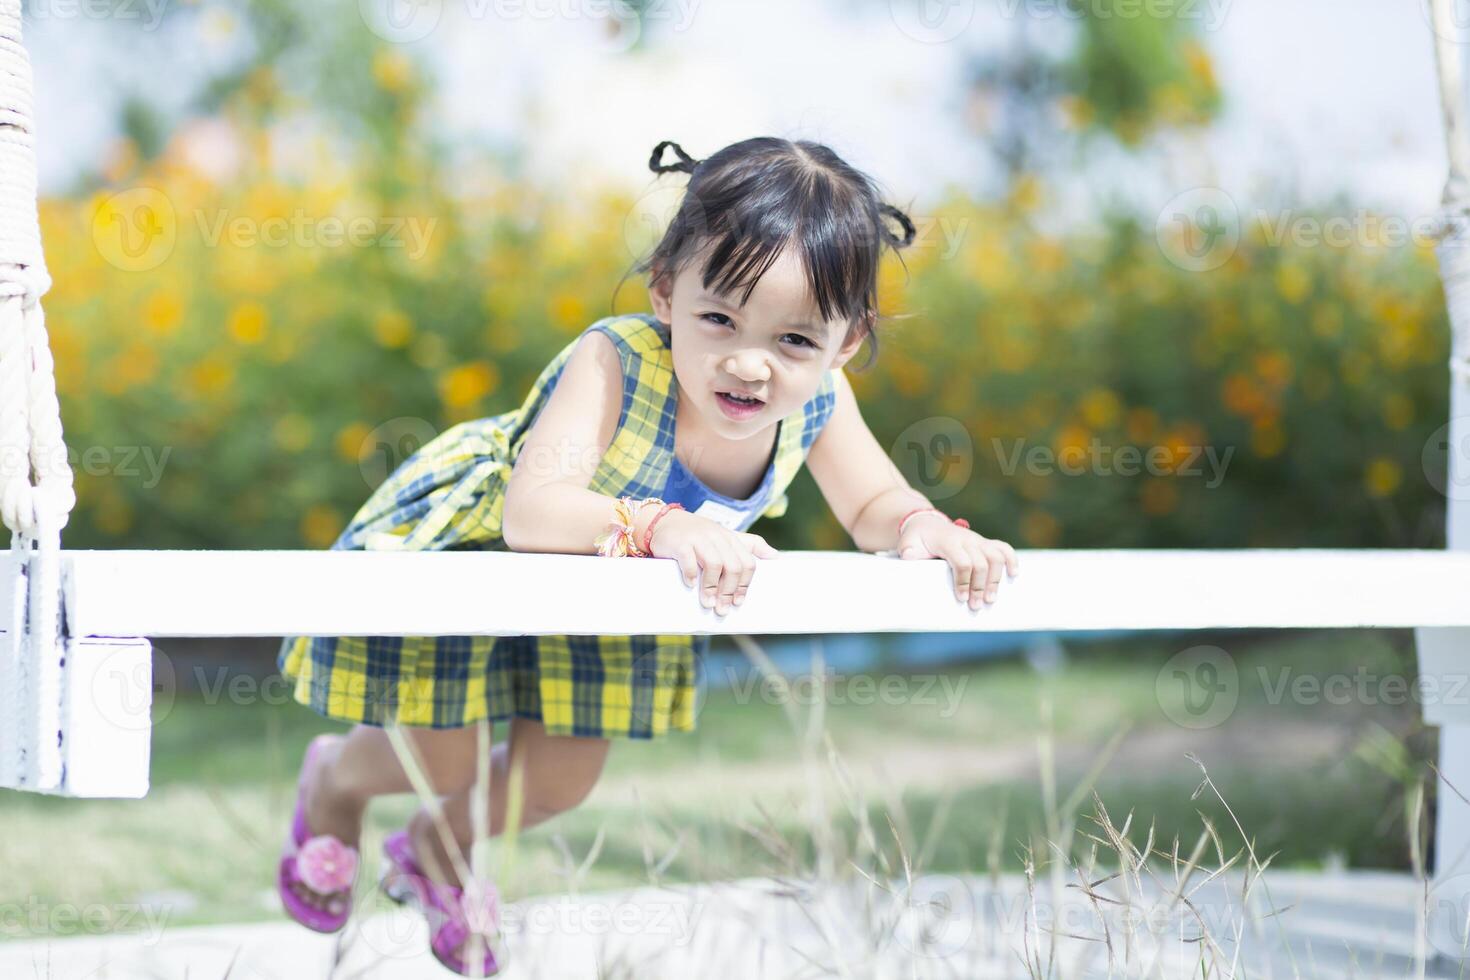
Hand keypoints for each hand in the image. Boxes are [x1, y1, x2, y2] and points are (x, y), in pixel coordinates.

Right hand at [645, 510, 778, 614]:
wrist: (665, 522)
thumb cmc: (698, 534)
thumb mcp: (726, 536)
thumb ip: (750, 545)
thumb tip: (776, 557)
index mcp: (730, 538)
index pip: (747, 562)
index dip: (744, 585)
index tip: (738, 602)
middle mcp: (717, 536)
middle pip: (733, 566)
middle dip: (729, 591)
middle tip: (722, 609)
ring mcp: (698, 538)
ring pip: (714, 564)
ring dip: (711, 588)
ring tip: (707, 603)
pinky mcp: (680, 542)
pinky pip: (689, 560)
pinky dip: (691, 575)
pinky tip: (690, 585)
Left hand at [897, 513, 1019, 609]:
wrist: (927, 524)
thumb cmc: (917, 539)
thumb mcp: (908, 543)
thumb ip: (908, 550)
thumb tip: (909, 556)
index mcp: (948, 541)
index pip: (962, 562)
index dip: (964, 581)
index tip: (961, 598)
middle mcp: (967, 539)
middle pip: (981, 563)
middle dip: (980, 587)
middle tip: (975, 606)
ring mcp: (978, 540)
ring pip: (995, 557)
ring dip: (996, 579)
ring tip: (991, 599)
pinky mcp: (984, 543)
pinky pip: (1003, 548)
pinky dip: (1011, 560)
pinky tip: (1014, 575)